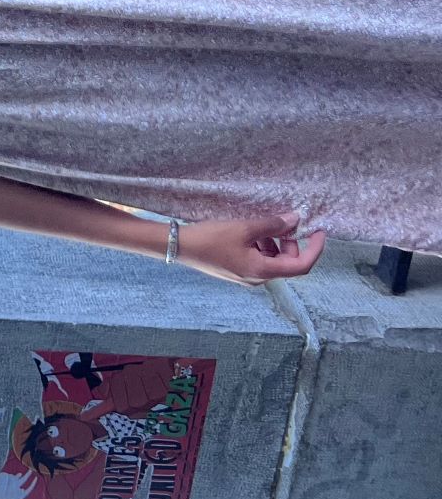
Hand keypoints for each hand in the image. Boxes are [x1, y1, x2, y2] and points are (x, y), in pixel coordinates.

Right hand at [177, 212, 325, 284]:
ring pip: (273, 262)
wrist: (180, 247)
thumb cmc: (212, 238)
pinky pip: (259, 261)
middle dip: (291, 243)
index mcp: (263, 271)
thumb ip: (273, 225)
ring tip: (262, 226)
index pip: (301, 265)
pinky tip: (249, 234)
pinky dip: (262, 247)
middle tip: (283, 223)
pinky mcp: (237, 271)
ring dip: (275, 244)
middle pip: (288, 263)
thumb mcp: (244, 228)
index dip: (315, 249)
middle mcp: (258, 278)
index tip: (319, 231)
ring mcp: (247, 277)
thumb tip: (295, 220)